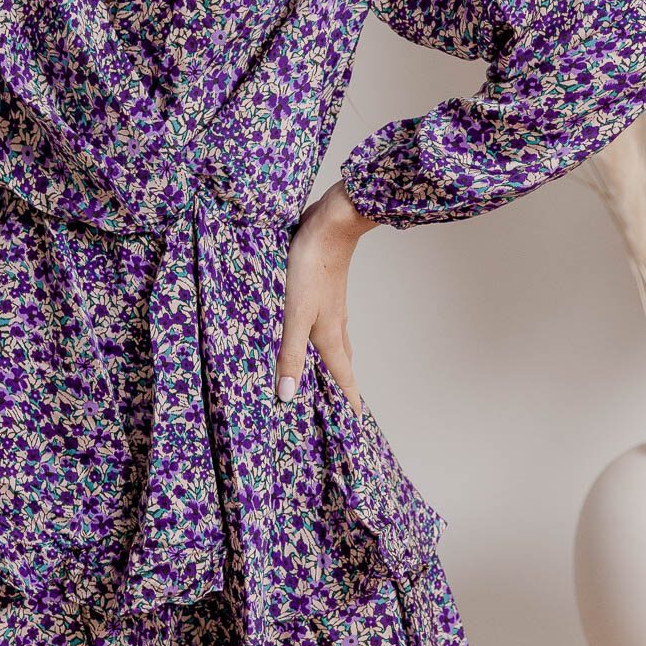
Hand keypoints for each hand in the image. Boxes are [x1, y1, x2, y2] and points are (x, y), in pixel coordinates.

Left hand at [275, 181, 378, 415]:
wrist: (331, 224)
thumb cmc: (312, 268)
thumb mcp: (296, 314)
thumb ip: (290, 353)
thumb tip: (288, 395)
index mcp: (330, 335)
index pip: (343, 376)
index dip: (349, 399)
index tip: (357, 421)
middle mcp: (335, 323)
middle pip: (342, 361)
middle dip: (343, 383)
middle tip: (343, 403)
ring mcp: (331, 304)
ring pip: (335, 339)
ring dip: (334, 358)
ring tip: (328, 370)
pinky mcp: (323, 287)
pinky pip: (326, 320)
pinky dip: (322, 334)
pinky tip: (312, 326)